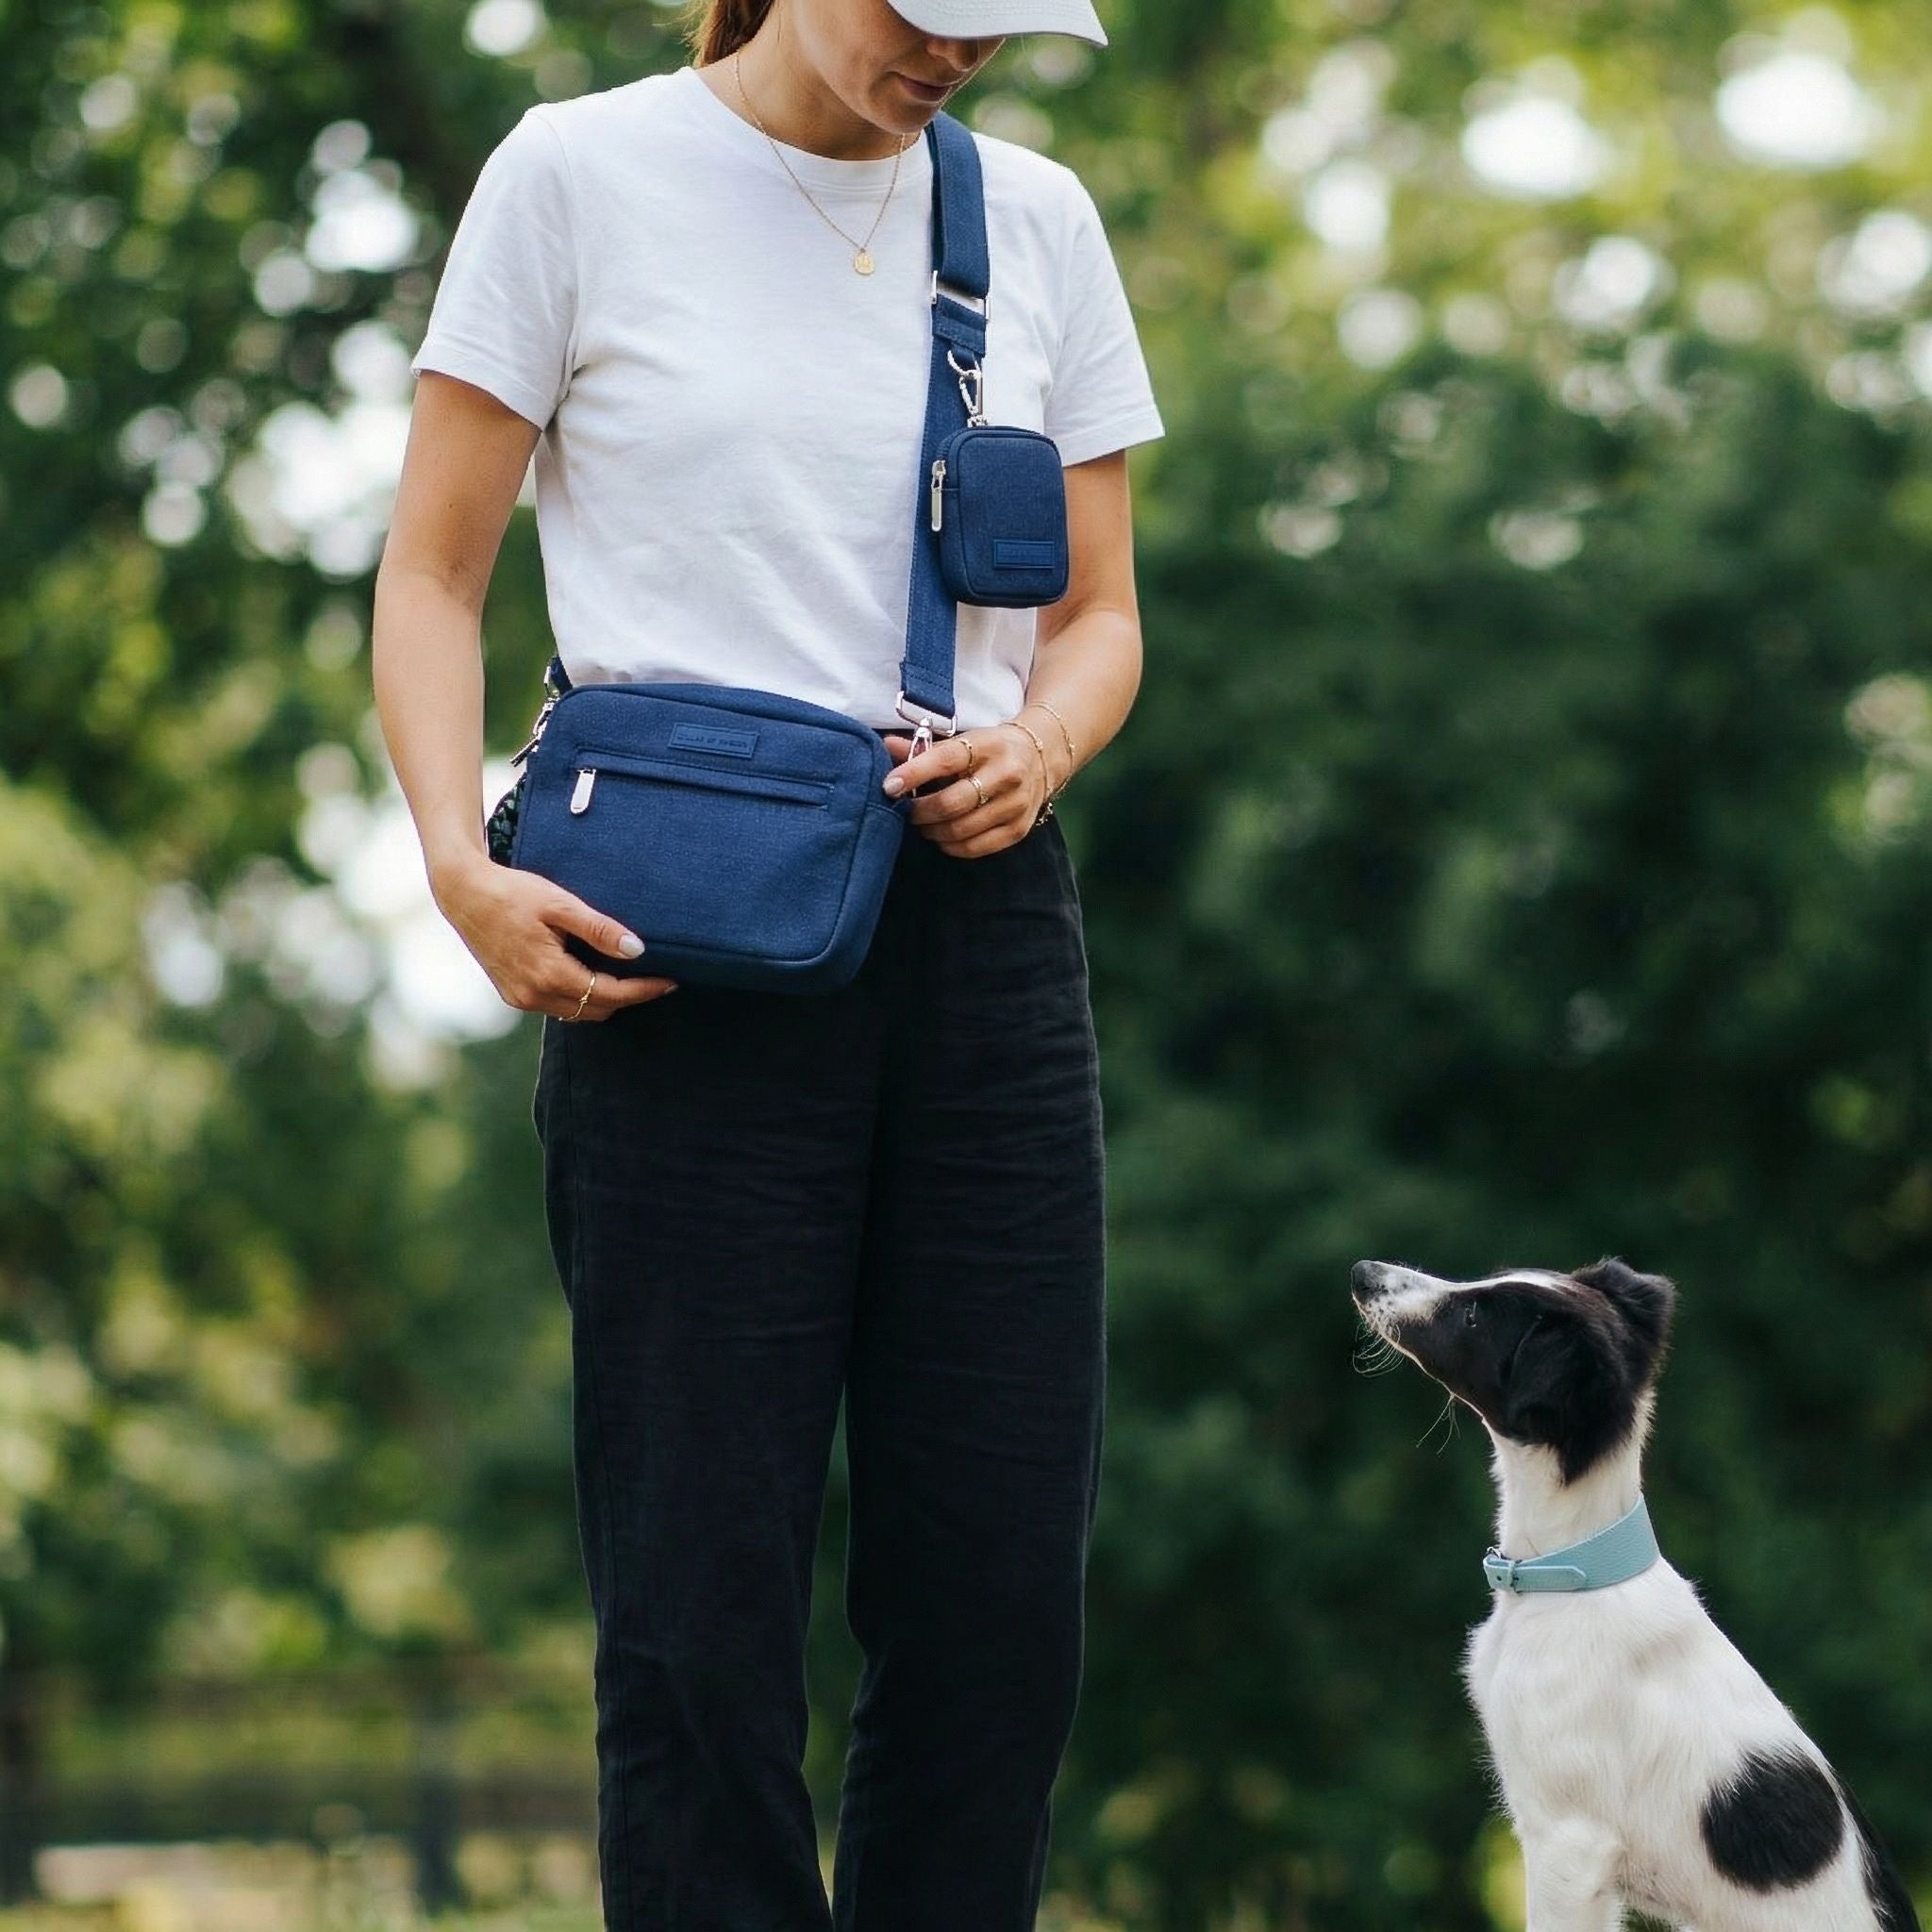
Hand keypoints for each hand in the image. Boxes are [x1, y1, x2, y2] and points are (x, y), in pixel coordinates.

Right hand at [431, 852, 679, 1020]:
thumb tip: (637, 950)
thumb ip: (599, 929)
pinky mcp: (513, 995)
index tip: (671, 982)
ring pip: (577, 1013)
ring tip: (629, 978)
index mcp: (550, 974)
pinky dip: (579, 997)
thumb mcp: (560, 904)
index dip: (644, 990)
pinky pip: (557, 1006)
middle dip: (629, 997)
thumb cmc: (513, 892)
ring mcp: (521, 999)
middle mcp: (534, 995)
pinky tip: (592, 976)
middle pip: (597, 1009)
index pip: (611, 994)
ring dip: (604, 1000)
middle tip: (655, 978)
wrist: (463, 894)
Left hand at [880, 722, 1049, 858]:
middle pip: (951, 803)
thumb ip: (925, 747)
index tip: (890, 786)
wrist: (1040, 758)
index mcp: (988, 745)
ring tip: (921, 824)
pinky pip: (974, 847)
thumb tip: (886, 747)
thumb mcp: (963, 740)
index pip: (945, 760)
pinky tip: (941, 837)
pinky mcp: (1018, 829)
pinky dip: (950, 846)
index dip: (913, 774)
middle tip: (904, 811)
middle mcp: (1007, 774)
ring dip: (931, 831)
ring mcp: (1016, 805)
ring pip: (960, 830)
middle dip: (919, 811)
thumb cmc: (989, 749)